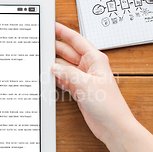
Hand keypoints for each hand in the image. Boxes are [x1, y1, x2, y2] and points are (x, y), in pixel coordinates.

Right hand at [51, 22, 134, 142]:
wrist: (113, 126)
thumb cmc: (109, 105)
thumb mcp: (86, 84)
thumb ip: (68, 73)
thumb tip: (54, 67)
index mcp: (95, 59)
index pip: (76, 40)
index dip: (63, 32)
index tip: (52, 25)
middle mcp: (89, 67)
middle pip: (67, 52)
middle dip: (54, 48)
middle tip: (40, 43)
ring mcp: (83, 78)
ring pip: (63, 67)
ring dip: (53, 65)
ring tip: (39, 60)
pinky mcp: (79, 90)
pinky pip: (63, 79)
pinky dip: (55, 78)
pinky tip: (46, 77)